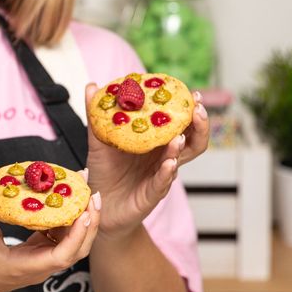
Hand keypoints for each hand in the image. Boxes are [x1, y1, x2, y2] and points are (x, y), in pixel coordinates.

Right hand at [0, 187, 100, 291]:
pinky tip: (63, 201)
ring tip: (83, 192)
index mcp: (29, 267)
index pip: (63, 256)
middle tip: (92, 194)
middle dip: (90, 223)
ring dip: (81, 219)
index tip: (83, 213)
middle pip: (77, 249)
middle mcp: (42, 266)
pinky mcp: (38, 253)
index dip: (77, 235)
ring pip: (71, 242)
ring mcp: (42, 260)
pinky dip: (65, 219)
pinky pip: (58, 236)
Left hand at [83, 82, 209, 239]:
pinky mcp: (151, 194)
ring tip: (181, 137)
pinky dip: (167, 173)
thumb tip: (92, 86)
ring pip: (180, 159)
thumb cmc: (105, 171)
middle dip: (199, 124)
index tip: (191, 94)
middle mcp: (163, 156)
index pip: (180, 122)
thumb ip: (96, 115)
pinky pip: (162, 182)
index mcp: (156, 141)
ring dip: (182, 146)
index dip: (188, 109)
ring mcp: (160, 175)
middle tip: (197, 109)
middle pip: (192, 139)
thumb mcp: (99, 141)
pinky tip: (169, 164)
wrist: (98, 205)